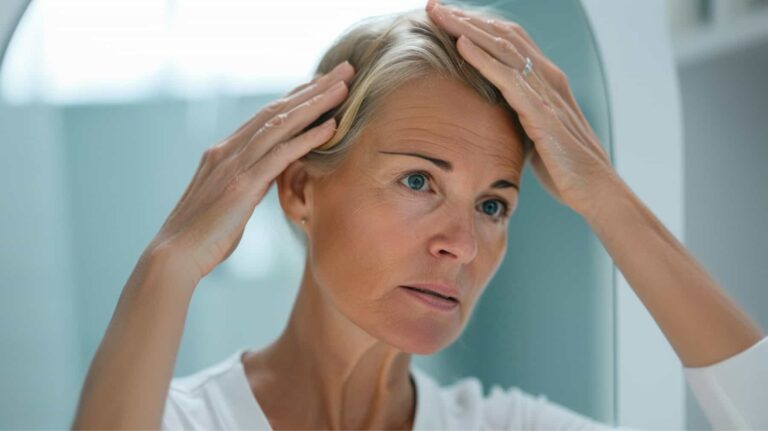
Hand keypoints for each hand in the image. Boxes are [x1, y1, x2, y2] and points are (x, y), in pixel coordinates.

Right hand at [145, 61, 354, 282]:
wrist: (174, 256)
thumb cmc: (203, 236)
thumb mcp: (228, 200)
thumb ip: (248, 181)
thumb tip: (267, 176)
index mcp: (224, 152)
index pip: (267, 116)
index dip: (297, 96)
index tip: (324, 82)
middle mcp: (228, 150)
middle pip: (277, 110)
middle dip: (313, 88)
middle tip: (344, 68)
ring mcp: (233, 165)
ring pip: (280, 124)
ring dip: (315, 104)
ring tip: (344, 88)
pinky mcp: (241, 185)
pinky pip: (280, 155)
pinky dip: (307, 139)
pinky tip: (331, 127)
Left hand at [426, 0, 621, 217]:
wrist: (594, 189)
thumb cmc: (564, 166)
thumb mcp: (534, 133)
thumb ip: (517, 116)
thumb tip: (492, 117)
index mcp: (545, 80)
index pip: (507, 41)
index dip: (476, 26)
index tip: (446, 17)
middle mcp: (547, 77)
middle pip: (501, 36)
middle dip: (465, 18)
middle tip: (433, 5)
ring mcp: (546, 92)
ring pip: (502, 48)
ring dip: (467, 29)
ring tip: (439, 14)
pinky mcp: (541, 113)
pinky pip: (508, 78)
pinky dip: (483, 59)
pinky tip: (461, 44)